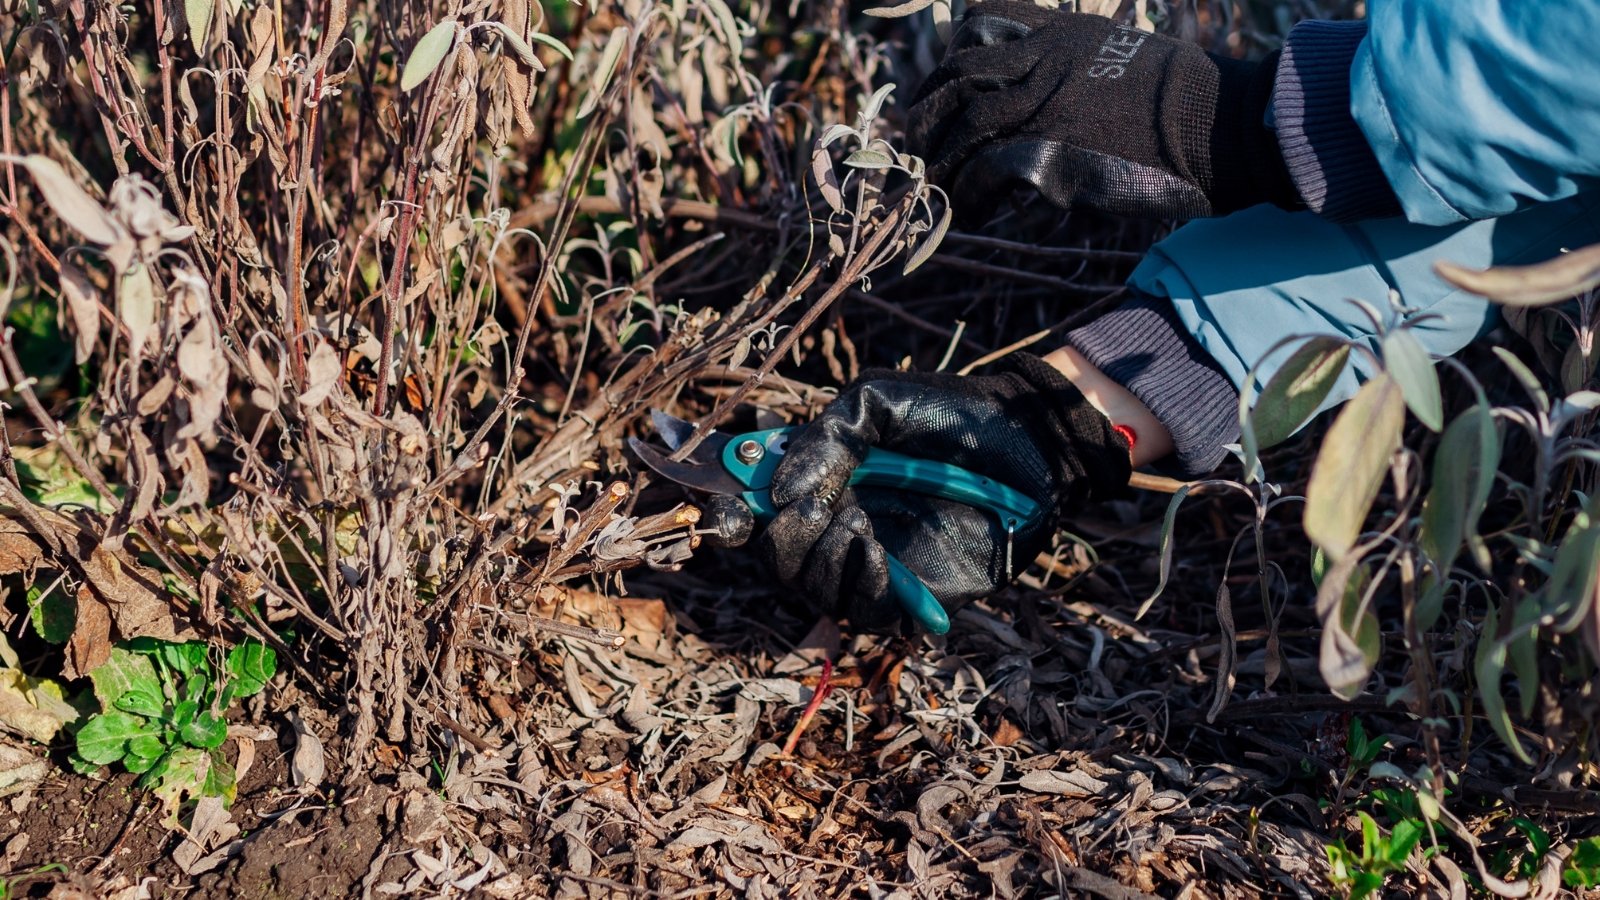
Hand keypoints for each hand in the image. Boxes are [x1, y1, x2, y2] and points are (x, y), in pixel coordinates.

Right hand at [712, 353, 1130, 631]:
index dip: (733, 513)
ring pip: (816, 589)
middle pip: (782, 558)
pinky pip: (866, 611)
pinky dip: (860, 585)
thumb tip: (780, 491)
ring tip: (857, 526)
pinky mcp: (915, 593)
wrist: (1029, 439)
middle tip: (811, 510)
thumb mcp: (877, 402)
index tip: (729, 510)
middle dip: (784, 539)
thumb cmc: (953, 414)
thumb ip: (825, 437)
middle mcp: (842, 524)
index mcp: (824, 481)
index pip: (762, 510)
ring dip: (822, 561)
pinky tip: (874, 552)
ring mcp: (877, 562)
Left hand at [905, 1, 1297, 222]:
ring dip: (941, 159)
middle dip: (928, 108)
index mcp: (1060, 32)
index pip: (981, 22)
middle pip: (957, 73)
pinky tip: (970, 212)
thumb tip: (1056, 95)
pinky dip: (969, 195)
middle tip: (918, 140)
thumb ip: (1077, 66)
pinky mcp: (1050, 153)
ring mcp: (1045, 106)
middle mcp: (1043, 62)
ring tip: (937, 185)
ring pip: (964, 124)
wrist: (1219, 126)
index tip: (945, 83)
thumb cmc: (1186, 100)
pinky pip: (985, 172)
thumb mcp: (1123, 55)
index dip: (952, 55)